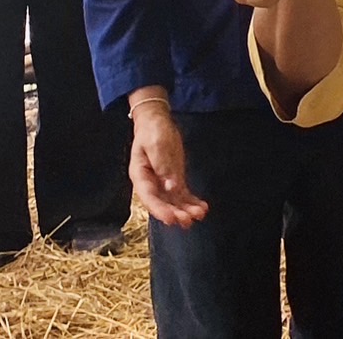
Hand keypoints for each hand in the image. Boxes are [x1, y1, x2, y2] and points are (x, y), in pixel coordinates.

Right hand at [128, 103, 207, 227]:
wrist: (156, 122)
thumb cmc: (153, 131)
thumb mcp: (157, 144)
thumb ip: (162, 165)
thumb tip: (170, 186)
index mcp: (139, 176)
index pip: (149, 197)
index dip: (160, 210)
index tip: (171, 218)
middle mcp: (150, 183)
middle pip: (162, 203)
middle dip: (175, 213)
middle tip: (188, 221)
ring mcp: (162, 182)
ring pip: (173, 201)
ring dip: (186, 210)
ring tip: (200, 215)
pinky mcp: (174, 179)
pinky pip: (182, 194)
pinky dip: (192, 201)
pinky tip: (202, 207)